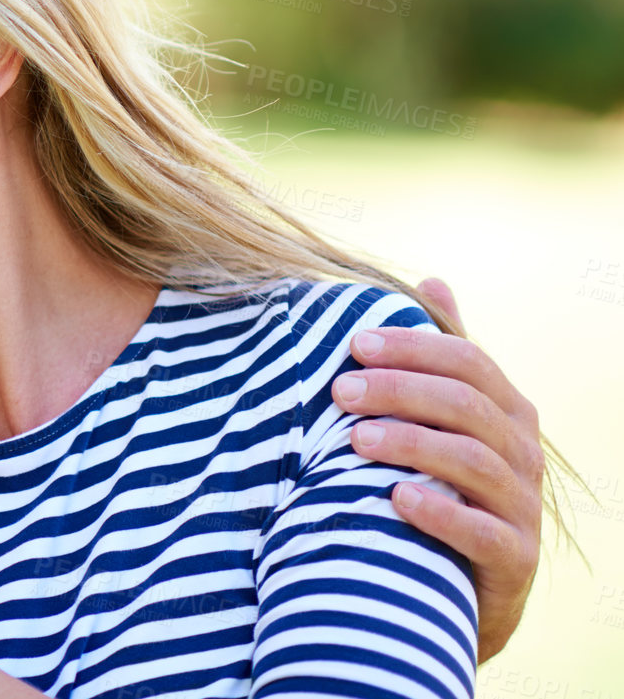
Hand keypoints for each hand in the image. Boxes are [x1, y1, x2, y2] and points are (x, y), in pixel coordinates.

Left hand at [331, 277, 542, 661]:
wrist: (463, 585)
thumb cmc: (447, 483)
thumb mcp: (446, 418)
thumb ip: (443, 355)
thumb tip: (434, 277)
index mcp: (507, 409)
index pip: (468, 360)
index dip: (412, 347)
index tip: (352, 343)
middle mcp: (523, 452)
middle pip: (466, 406)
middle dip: (400, 391)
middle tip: (340, 389)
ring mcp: (523, 506)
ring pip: (473, 461)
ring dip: (410, 444)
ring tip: (354, 438)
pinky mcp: (515, 559)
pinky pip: (481, 531)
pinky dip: (438, 512)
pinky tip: (395, 497)